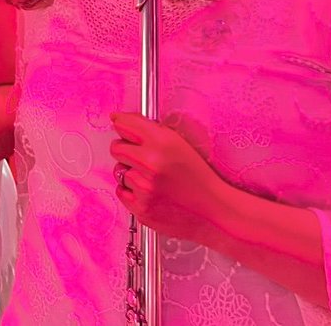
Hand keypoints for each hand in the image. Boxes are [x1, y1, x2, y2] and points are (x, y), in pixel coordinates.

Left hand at [109, 112, 233, 245]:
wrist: (214, 211)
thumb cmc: (199, 178)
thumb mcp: (178, 144)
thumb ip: (148, 129)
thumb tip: (119, 119)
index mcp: (162, 142)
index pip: (124, 125)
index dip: (122, 125)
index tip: (121, 127)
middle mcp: (151, 162)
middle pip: (116, 148)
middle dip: (125, 150)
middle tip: (142, 157)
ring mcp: (144, 186)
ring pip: (119, 171)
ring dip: (131, 173)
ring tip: (152, 179)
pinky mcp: (141, 207)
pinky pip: (121, 192)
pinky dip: (131, 192)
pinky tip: (150, 192)